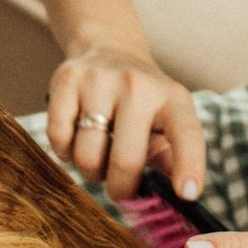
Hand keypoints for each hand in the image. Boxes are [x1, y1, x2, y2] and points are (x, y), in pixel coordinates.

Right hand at [45, 42, 204, 199]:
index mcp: (172, 99)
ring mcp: (99, 80)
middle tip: (120, 188)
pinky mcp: (66, 80)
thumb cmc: (142, 101)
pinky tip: (77, 140)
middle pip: (125, 160)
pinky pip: (58, 139)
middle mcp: (138, 85)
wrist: (109, 48)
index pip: (186, 135)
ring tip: (98, 157)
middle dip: (120, 188)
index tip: (187, 194)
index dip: (189, 166)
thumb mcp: (167, 121)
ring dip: (91, 171)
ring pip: (87, 156)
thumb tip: (178, 198)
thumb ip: (173, 159)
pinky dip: (65, 152)